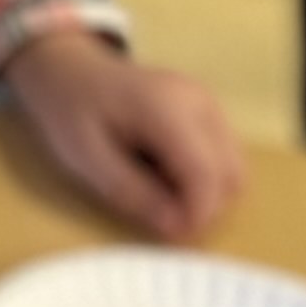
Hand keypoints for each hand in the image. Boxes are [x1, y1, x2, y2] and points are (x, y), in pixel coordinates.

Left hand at [1, 32, 243, 243]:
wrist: (71, 70)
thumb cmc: (71, 110)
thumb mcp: (86, 158)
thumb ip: (132, 193)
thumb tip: (175, 228)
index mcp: (166, 108)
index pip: (205, 173)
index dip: (195, 215)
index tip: (169, 236)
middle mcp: (199, 102)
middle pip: (230, 176)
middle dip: (201, 207)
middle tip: (156, 213)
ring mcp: (209, 104)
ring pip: (234, 170)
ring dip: (204, 194)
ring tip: (157, 187)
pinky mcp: (210, 112)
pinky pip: (224, 158)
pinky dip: (203, 178)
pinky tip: (165, 172)